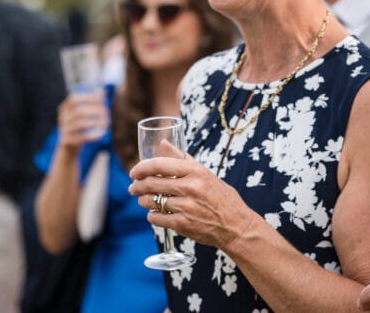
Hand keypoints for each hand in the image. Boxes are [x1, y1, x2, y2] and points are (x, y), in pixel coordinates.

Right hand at [57, 90, 108, 150]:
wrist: (68, 148)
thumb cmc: (79, 127)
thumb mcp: (80, 114)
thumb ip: (90, 103)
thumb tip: (104, 91)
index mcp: (64, 108)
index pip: (73, 99)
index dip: (88, 97)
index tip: (102, 99)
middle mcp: (62, 118)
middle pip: (78, 111)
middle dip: (95, 110)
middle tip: (107, 112)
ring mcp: (63, 130)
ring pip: (80, 124)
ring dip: (95, 122)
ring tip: (107, 122)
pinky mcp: (67, 141)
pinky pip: (81, 137)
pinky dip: (93, 135)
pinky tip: (102, 134)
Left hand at [128, 143, 259, 251]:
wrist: (236, 225)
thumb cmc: (221, 197)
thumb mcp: (205, 173)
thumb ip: (182, 159)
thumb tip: (162, 143)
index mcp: (196, 171)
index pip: (159, 164)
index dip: (141, 167)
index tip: (134, 171)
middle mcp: (191, 187)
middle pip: (152, 183)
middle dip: (137, 185)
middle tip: (133, 187)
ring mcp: (187, 207)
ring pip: (152, 201)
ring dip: (142, 200)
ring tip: (143, 200)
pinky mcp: (183, 224)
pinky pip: (157, 218)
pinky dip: (151, 216)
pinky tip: (154, 214)